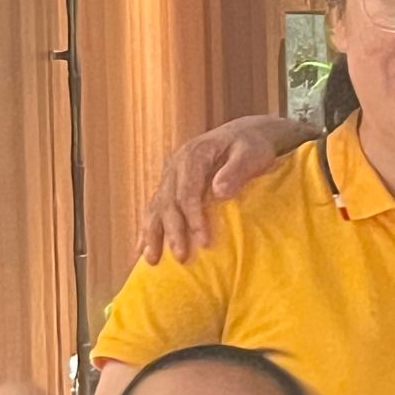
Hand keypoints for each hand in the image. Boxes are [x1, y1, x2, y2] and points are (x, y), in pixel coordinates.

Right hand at [139, 115, 307, 263]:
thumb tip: (219, 191)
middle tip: (181, 258)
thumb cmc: (252, 145)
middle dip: (173, 232)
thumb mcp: (252, 153)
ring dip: (152, 233)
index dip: (194, 218)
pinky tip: (141, 249)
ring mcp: (170, 175)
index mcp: (194, 155)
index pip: (188, 191)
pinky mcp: (170, 184)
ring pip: (155, 206)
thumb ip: (236, 170)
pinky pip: (155, 207)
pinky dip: (148, 228)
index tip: (204, 242)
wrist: (245, 134)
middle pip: (168, 202)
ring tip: (151, 260)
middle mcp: (176, 165)